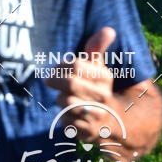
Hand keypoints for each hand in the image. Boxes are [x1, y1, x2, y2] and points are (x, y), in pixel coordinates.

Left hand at [46, 26, 121, 145]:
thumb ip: (97, 48)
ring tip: (64, 99)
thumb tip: (109, 29)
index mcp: (105, 78)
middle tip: (50, 81)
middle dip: (55, 81)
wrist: (112, 121)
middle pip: (70, 83)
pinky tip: (70, 115)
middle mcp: (104, 96)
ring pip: (65, 103)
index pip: (76, 65)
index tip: (57, 67)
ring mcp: (97, 115)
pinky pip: (65, 121)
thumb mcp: (98, 68)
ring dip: (59, 100)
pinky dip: (63, 117)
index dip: (60, 65)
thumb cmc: (96, 89)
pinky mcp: (88, 132)